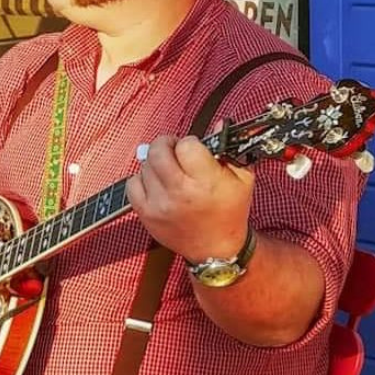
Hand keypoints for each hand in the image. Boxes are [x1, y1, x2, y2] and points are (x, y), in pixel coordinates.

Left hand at [126, 134, 253, 262]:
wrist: (216, 249)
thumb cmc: (229, 212)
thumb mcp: (242, 180)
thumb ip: (229, 150)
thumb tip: (216, 125)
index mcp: (206, 182)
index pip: (186, 145)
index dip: (190, 143)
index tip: (195, 150)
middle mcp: (180, 193)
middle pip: (158, 151)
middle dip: (167, 144)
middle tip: (175, 150)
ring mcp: (160, 204)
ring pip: (145, 165)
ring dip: (156, 162)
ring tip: (170, 170)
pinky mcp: (146, 214)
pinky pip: (132, 184)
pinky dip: (141, 179)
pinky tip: (156, 184)